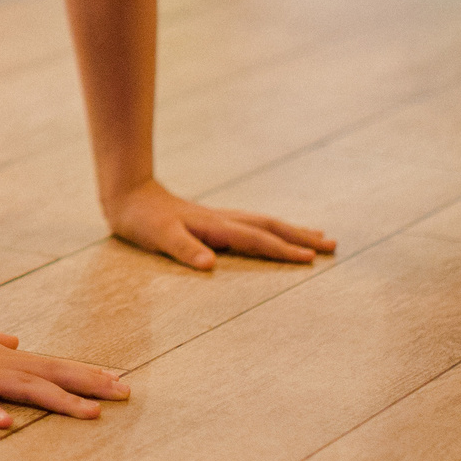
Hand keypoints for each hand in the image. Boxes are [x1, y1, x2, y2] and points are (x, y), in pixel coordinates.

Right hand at [0, 316, 128, 429]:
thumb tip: (17, 339)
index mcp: (4, 359)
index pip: (53, 366)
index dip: (87, 374)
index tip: (120, 382)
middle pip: (52, 375)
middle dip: (89, 385)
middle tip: (126, 393)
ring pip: (25, 388)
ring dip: (59, 400)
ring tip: (89, 413)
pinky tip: (5, 425)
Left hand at [107, 177, 333, 269]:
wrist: (127, 195)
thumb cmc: (141, 220)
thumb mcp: (159, 237)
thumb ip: (184, 249)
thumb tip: (211, 265)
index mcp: (215, 227)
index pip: (257, 240)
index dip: (283, 250)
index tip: (311, 259)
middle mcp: (223, 220)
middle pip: (270, 227)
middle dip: (301, 237)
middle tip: (333, 245)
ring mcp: (220, 219)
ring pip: (264, 223)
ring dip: (292, 230)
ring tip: (318, 236)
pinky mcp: (213, 221)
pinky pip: (253, 225)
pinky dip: (272, 230)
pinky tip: (275, 234)